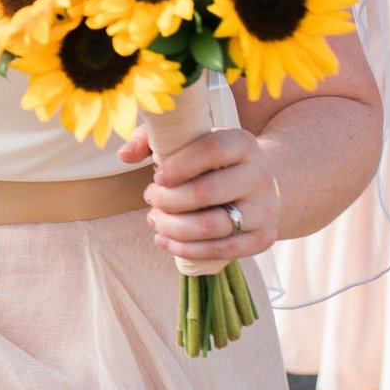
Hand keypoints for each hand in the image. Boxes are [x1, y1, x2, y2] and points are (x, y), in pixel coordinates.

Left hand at [122, 123, 280, 267]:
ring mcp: (265, 209)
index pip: (211, 150)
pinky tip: (164, 240)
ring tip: (155, 219)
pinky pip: (220, 251)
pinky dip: (185, 249)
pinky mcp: (263, 237)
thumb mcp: (184, 139)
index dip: (178, 164)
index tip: (157, 176)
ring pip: (210, 227)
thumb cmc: (208, 159)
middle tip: (151, 198)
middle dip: (167, 200)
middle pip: (205, 193)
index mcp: (242, 143)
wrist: (256, 181)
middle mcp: (260, 175)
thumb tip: (124, 155)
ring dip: (172, 227)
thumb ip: (150, 139)